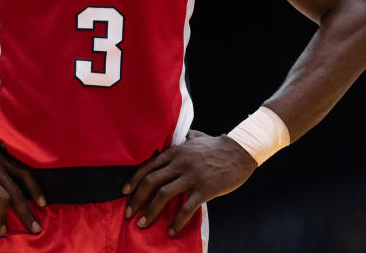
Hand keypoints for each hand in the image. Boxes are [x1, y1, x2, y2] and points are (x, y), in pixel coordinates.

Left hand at [122, 130, 256, 235]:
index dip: (133, 180)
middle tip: (129, 213)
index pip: (148, 166)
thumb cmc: (218, 145)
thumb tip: (180, 135)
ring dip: (150, 211)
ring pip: (164, 195)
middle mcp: (180, 163)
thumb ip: (185, 138)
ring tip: (143, 224)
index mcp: (176, 152)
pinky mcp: (204, 189)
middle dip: (137, 199)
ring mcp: (192, 176)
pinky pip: (186, 208)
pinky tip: (171, 231)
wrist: (240, 151)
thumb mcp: (197, 137)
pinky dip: (176, 221)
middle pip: (151, 181)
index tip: (124, 192)